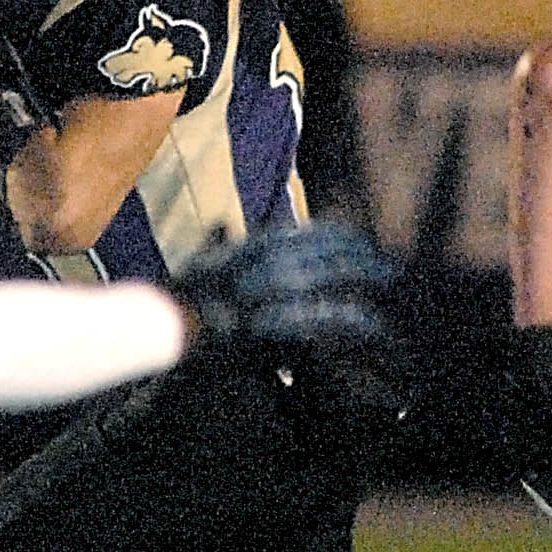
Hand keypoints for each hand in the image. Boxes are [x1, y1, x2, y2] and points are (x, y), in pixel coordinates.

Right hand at [172, 222, 397, 359]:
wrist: (160, 327)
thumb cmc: (174, 299)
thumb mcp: (195, 263)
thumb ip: (215, 244)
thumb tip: (222, 224)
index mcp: (249, 244)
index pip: (302, 232)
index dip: (336, 236)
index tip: (360, 240)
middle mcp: (263, 261)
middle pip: (324, 251)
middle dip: (360, 256)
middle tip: (391, 265)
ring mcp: (268, 291)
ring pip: (330, 278)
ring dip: (363, 278)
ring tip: (390, 283)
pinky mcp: (274, 322)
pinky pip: (319, 319)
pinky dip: (347, 319)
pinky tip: (371, 321)